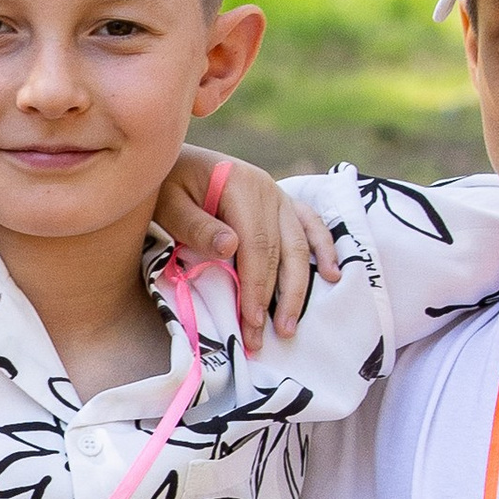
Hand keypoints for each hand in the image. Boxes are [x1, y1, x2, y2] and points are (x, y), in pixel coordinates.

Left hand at [159, 152, 342, 356]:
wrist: (170, 160)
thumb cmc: (165, 185)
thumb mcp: (169, 203)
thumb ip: (196, 225)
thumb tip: (231, 247)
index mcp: (240, 185)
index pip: (256, 244)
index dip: (256, 285)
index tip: (251, 320)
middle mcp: (267, 189)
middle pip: (279, 250)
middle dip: (273, 298)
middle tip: (263, 338)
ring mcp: (278, 196)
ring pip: (298, 245)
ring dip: (298, 288)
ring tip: (290, 325)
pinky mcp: (282, 204)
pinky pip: (310, 226)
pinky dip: (323, 249)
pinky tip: (332, 274)